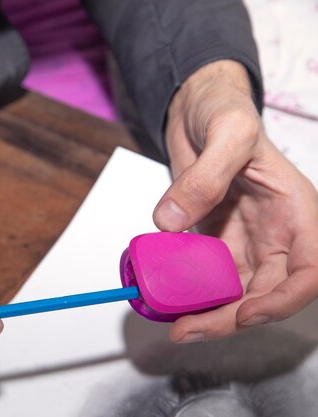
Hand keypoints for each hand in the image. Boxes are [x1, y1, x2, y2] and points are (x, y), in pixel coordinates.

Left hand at [153, 60, 317, 342]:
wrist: (197, 107)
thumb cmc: (226, 110)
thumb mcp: (225, 131)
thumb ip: (204, 177)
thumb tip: (171, 222)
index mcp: (295, 211)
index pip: (310, 269)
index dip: (284, 299)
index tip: (247, 312)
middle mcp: (275, 232)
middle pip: (267, 291)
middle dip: (232, 317)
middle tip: (189, 329)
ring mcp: (245, 239)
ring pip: (237, 291)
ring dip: (210, 312)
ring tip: (176, 324)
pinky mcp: (215, 239)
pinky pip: (208, 275)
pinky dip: (191, 291)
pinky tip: (169, 298)